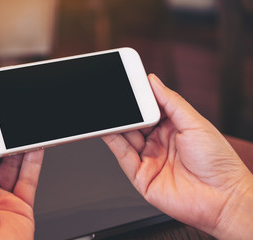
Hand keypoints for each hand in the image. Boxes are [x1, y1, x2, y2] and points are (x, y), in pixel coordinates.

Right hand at [103, 74, 252, 238]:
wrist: (223, 197)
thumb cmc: (218, 162)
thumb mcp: (194, 123)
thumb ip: (171, 102)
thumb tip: (154, 82)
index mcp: (172, 129)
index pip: (149, 110)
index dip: (138, 98)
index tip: (128, 85)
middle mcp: (158, 144)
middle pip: (135, 124)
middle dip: (124, 111)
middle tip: (114, 97)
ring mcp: (149, 159)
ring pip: (126, 138)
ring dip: (115, 125)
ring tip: (106, 111)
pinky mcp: (140, 176)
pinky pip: (123, 156)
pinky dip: (112, 142)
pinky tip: (106, 129)